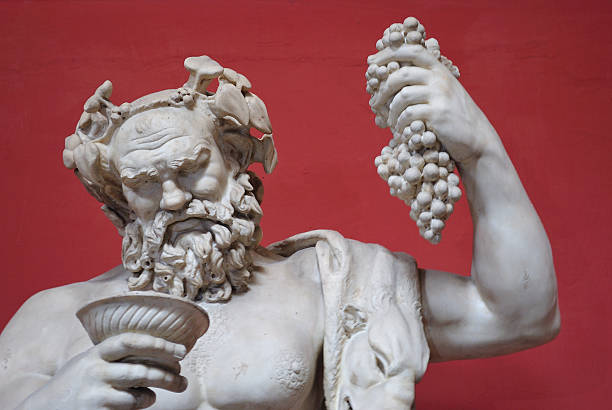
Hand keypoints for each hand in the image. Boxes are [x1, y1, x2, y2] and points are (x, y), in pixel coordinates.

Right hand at [18, 333, 186, 409]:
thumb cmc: (74, 383)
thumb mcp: (88, 361)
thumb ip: (113, 354)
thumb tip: (156, 345)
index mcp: (95, 353)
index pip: (130, 341)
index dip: (158, 343)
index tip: (181, 350)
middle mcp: (95, 371)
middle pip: (142, 370)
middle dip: (169, 374)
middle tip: (183, 377)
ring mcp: (96, 393)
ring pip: (140, 392)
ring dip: (160, 388)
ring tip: (172, 386)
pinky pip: (131, 407)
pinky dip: (143, 402)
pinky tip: (145, 400)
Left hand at [367, 44, 494, 163]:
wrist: (475, 138)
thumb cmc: (452, 115)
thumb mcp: (441, 91)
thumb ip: (422, 81)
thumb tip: (388, 77)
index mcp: (439, 69)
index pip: (411, 50)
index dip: (388, 53)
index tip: (370, 62)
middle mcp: (440, 78)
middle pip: (401, 73)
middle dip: (382, 88)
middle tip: (374, 102)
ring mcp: (440, 95)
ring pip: (402, 95)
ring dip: (391, 111)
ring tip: (389, 121)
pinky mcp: (438, 113)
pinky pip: (408, 114)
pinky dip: (400, 123)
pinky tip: (400, 130)